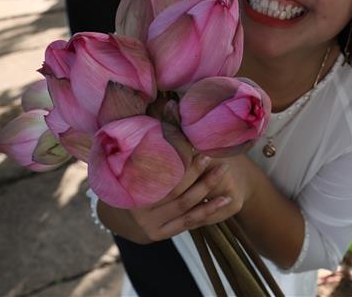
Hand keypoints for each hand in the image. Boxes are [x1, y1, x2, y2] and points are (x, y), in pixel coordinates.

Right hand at [122, 153, 243, 242]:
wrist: (127, 211)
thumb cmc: (138, 177)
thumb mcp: (137, 164)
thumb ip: (151, 149)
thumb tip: (170, 117)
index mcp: (130, 189)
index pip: (160, 175)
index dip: (179, 161)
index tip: (194, 147)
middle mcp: (138, 210)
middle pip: (173, 190)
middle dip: (195, 172)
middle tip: (210, 155)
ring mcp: (149, 225)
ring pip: (184, 206)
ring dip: (206, 188)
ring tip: (223, 170)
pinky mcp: (160, 234)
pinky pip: (189, 222)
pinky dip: (208, 210)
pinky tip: (225, 199)